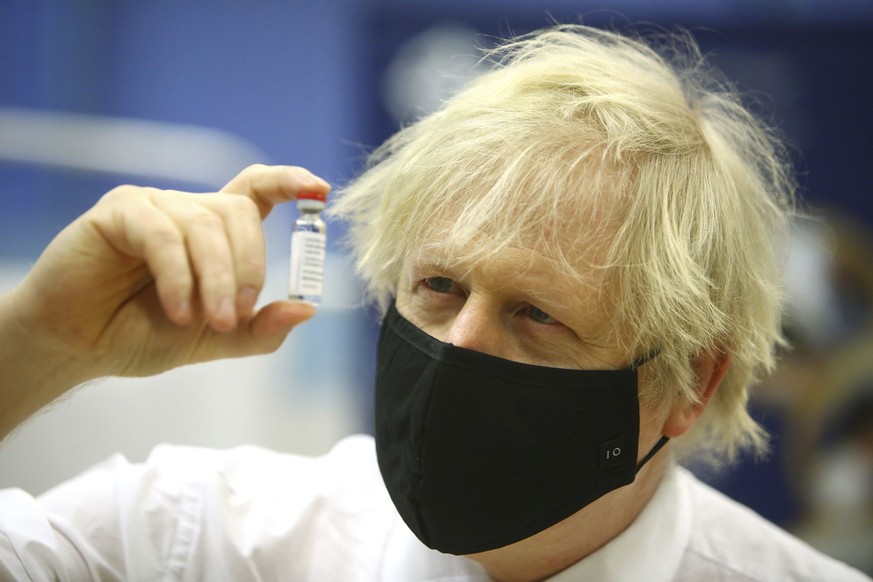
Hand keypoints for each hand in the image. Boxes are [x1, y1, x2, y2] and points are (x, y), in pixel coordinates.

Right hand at [5, 164, 329, 380]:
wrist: (80, 347)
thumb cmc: (144, 334)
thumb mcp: (216, 337)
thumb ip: (260, 328)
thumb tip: (308, 309)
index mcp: (215, 233)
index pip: (257, 190)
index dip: (289, 182)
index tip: (320, 190)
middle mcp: (188, 211)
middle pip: (240, 213)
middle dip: (249, 267)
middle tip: (235, 315)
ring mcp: (154, 206)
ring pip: (206, 226)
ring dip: (216, 279)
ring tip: (207, 320)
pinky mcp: (119, 212)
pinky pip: (164, 235)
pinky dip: (179, 276)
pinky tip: (177, 310)